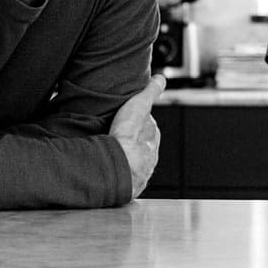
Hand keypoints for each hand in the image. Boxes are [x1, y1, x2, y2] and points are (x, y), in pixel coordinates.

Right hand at [110, 74, 165, 195]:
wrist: (115, 167)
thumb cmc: (127, 137)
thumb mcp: (138, 106)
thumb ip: (150, 92)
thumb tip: (160, 78)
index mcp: (152, 141)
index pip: (149, 130)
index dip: (139, 124)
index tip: (129, 119)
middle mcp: (148, 161)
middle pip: (141, 150)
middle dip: (132, 144)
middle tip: (117, 138)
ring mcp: (138, 176)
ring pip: (132, 166)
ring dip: (124, 161)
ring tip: (109, 155)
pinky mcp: (126, 189)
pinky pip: (122, 181)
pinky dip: (115, 176)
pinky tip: (106, 171)